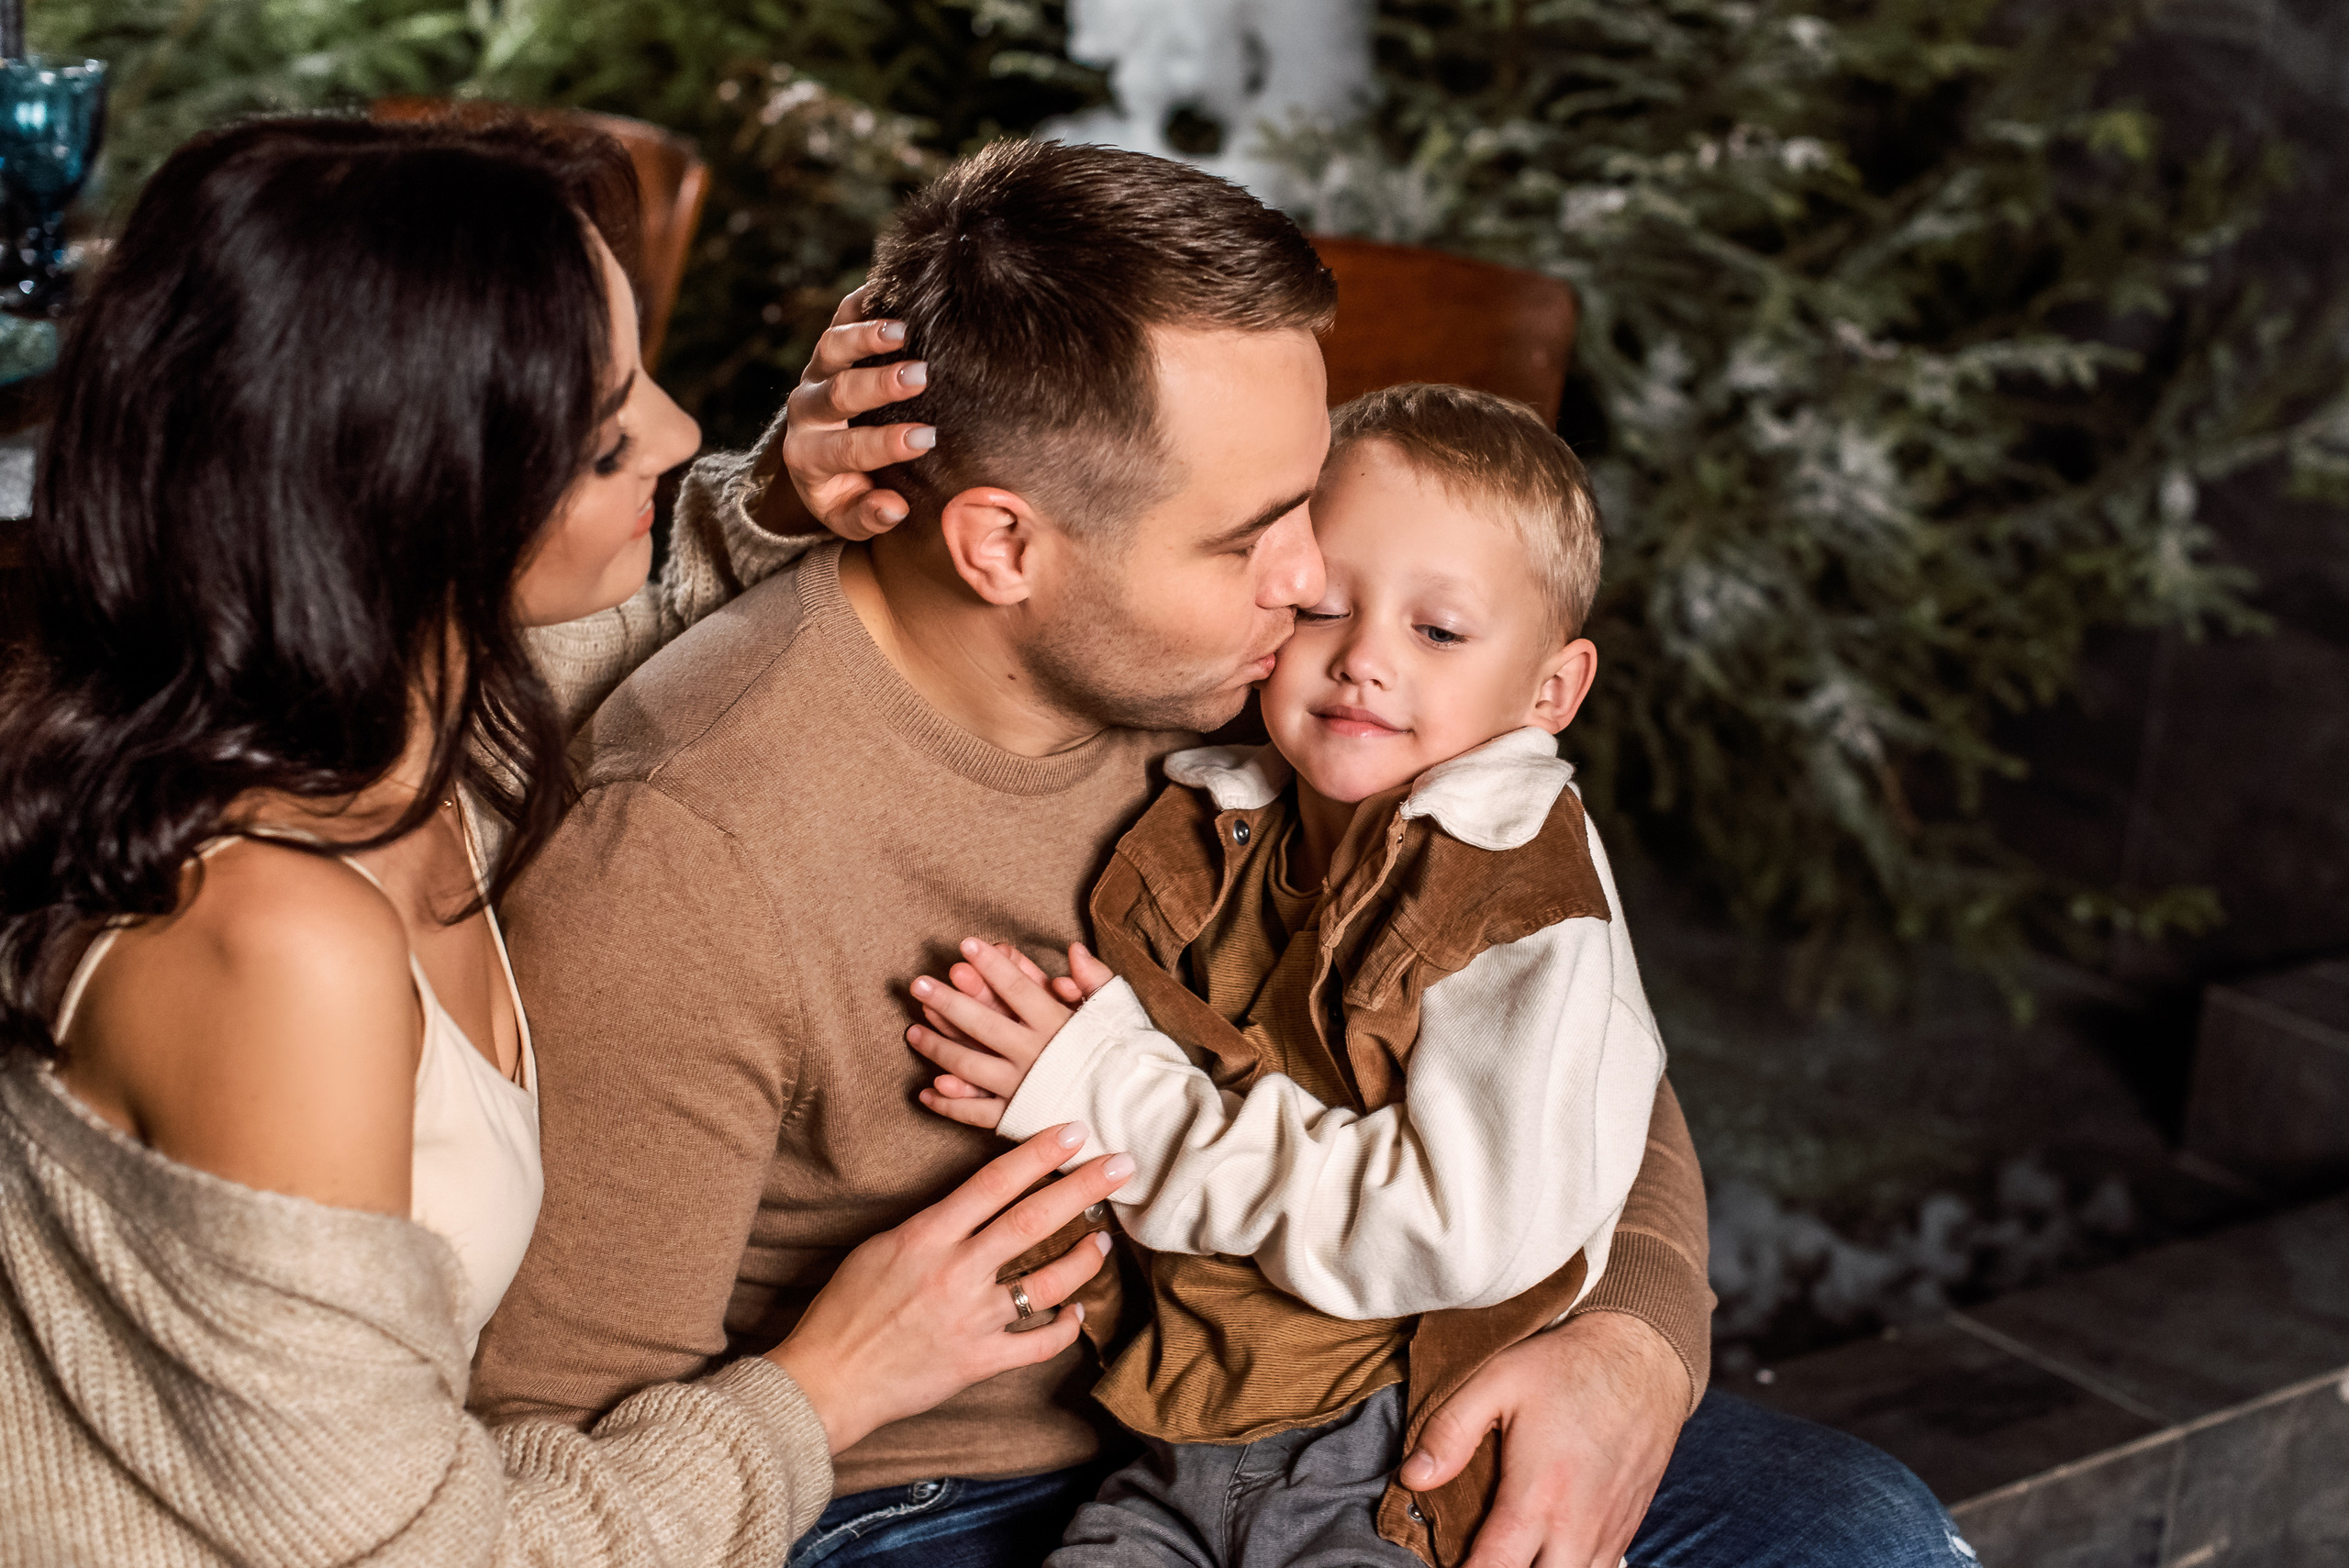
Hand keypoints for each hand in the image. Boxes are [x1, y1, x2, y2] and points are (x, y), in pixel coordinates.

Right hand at [766, 1121, 1134, 1454]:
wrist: (827, 1380)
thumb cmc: (845, 1308)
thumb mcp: (881, 1247)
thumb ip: (932, 1225)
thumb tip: (973, 1203)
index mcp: (927, 1235)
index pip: (994, 1182)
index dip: (1039, 1153)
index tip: (1073, 1130)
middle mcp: (956, 1272)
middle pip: (1032, 1220)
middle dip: (1082, 1188)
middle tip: (1121, 1165)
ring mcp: (971, 1319)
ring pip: (1048, 1282)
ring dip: (1083, 1257)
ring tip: (1102, 1239)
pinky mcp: (978, 1361)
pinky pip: (1038, 1343)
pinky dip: (1065, 1327)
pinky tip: (1078, 1312)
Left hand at [771, 287, 936, 540]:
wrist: (815, 457)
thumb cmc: (843, 490)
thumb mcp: (847, 515)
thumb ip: (867, 516)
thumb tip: (894, 509)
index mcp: (809, 456)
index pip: (846, 449)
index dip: (885, 444)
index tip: (926, 438)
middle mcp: (806, 411)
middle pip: (837, 393)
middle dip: (878, 384)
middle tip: (919, 375)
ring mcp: (815, 372)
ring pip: (830, 347)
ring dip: (866, 337)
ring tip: (903, 328)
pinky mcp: (827, 346)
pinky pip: (841, 315)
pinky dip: (865, 300)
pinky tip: (897, 287)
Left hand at [909, 939, 1116, 1129]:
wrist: (1141, 1117)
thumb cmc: (1131, 1060)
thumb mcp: (1120, 1013)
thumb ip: (1095, 980)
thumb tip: (1073, 949)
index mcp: (1057, 1025)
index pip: (1016, 986)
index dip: (989, 964)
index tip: (965, 944)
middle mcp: (1033, 1055)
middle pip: (981, 1023)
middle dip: (947, 1001)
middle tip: (918, 984)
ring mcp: (1022, 1088)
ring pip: (969, 1065)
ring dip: (938, 1047)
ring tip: (912, 1030)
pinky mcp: (1019, 1119)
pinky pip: (976, 1113)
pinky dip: (949, 1105)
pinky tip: (925, 1092)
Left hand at [1399, 1312, 1686, 1567]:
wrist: (1645, 1356)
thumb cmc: (1568, 1366)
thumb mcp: (1497, 1381)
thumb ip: (1449, 1432)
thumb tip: (1411, 1477)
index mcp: (1538, 1498)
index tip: (1446, 1562)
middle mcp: (1577, 1528)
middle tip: (1478, 1552)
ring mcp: (1608, 1532)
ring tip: (1511, 1550)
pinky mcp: (1627, 1527)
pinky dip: (1569, 1567)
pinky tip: (1547, 1549)